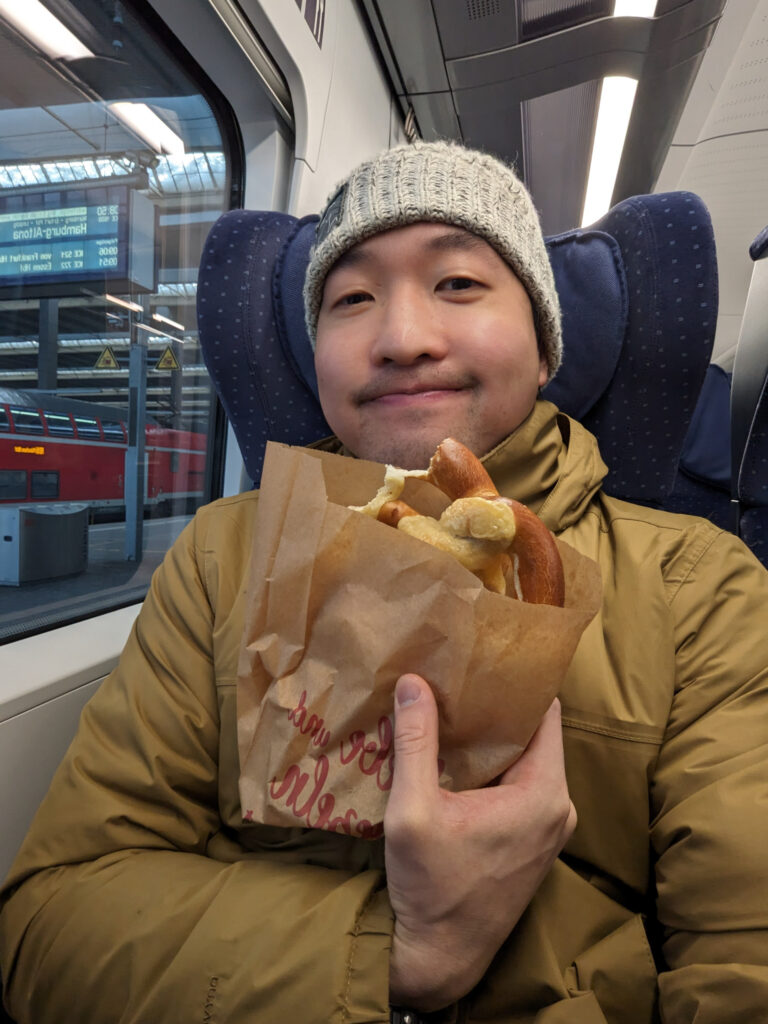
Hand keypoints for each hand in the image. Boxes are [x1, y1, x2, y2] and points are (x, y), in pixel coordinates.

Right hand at [384, 673, 575, 1010]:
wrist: (438, 957)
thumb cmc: (430, 887)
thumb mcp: (413, 809)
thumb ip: (416, 742)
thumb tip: (415, 682)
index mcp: (543, 793)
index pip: (546, 714)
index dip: (519, 682)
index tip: (487, 656)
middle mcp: (559, 808)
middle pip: (534, 736)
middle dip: (498, 708)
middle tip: (459, 676)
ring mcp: (549, 829)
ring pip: (525, 762)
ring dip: (492, 740)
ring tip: (453, 708)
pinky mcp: (533, 844)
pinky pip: (520, 787)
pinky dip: (493, 768)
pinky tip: (456, 755)